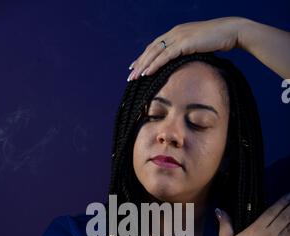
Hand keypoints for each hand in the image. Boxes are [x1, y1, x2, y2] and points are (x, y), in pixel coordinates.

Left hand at [128, 17, 245, 80]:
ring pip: (155, 52)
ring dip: (143, 65)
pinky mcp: (184, 43)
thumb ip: (189, 53)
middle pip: (151, 49)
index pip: (155, 45)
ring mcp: (179, 36)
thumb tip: (185, 64)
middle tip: (130, 75)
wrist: (231, 32)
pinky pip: (164, 56)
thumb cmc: (218, 41)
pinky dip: (154, 65)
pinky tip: (146, 73)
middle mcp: (175, 32)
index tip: (136, 66)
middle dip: (139, 63)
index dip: (144, 56)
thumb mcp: (199, 47)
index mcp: (177, 32)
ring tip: (134, 77)